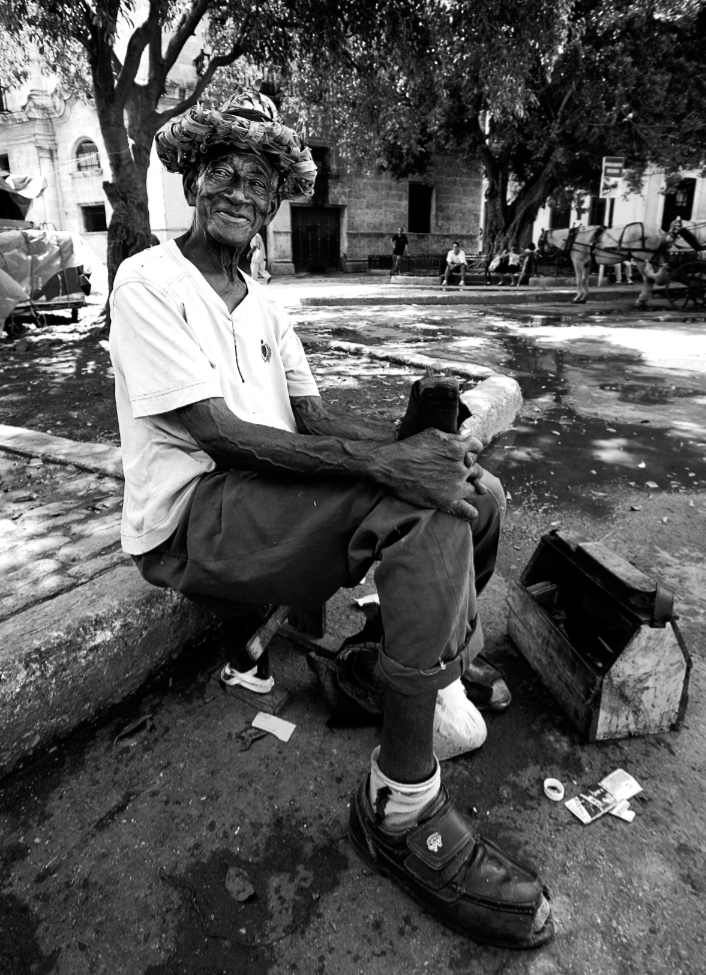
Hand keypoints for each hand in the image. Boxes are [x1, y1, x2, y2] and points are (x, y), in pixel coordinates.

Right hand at [370, 428, 485, 520]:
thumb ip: (452, 436)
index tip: (465, 453)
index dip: (472, 449)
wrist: (390, 466)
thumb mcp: (432, 433)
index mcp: (457, 449)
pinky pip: (466, 510)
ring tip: (468, 488)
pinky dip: (470, 512)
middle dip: (471, 469)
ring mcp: (455, 486)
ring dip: (474, 487)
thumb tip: (466, 435)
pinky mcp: (445, 501)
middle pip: (477, 469)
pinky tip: (471, 513)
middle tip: (460, 471)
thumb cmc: (409, 447)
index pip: (476, 447)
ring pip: (476, 488)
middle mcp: (460, 468)